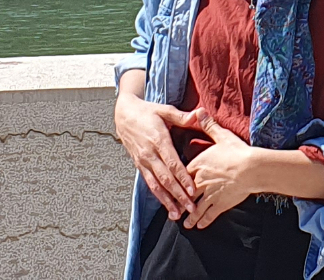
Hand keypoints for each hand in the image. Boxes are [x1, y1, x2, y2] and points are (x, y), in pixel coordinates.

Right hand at [114, 90, 198, 220]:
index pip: (172, 163)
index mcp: (158, 140)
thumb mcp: (164, 110)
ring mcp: (143, 161)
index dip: (183, 178)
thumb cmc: (147, 112)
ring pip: (156, 185)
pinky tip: (166, 205)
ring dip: (167, 201)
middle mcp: (150, 154)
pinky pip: (149, 183)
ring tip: (177, 214)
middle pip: (166, 178)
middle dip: (178, 195)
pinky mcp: (139, 165)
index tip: (192, 190)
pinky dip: (158, 196)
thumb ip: (182, 116)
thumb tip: (200, 114)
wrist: (123, 115)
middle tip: (191, 208)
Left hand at [183, 113, 261, 229]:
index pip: (183, 173)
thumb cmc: (237, 151)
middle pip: (185, 192)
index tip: (172, 183)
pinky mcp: (220, 203)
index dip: (178, 179)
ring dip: (189, 216)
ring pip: (195, 207)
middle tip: (173, 208)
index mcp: (199, 164)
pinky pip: (208, 214)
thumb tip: (198, 111)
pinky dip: (203, 221)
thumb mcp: (222, 136)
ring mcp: (209, 194)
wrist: (251, 168)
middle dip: (179, 201)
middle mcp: (200, 181)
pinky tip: (200, 226)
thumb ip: (208, 125)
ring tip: (184, 223)